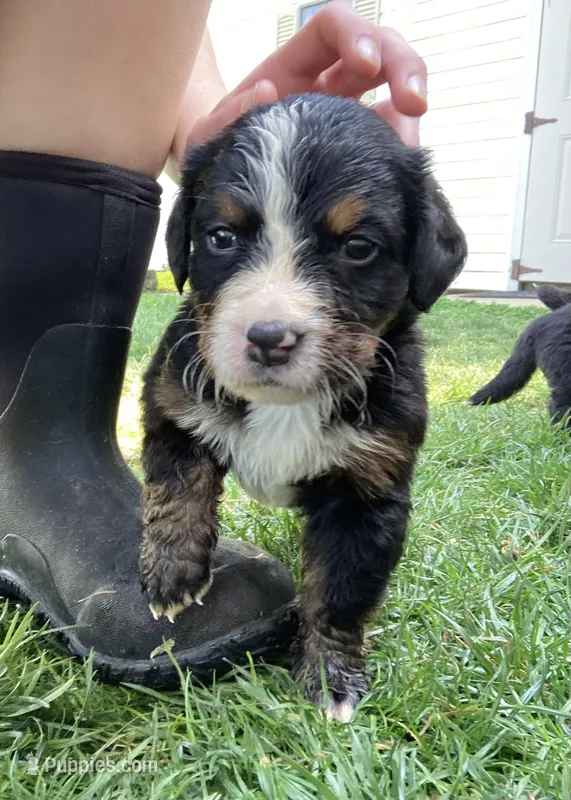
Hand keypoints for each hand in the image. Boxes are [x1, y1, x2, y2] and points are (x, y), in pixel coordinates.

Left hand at [189, 1, 425, 148]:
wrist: (223, 185)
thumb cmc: (218, 151)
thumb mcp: (209, 135)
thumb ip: (227, 116)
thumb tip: (267, 92)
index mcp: (293, 68)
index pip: (331, 27)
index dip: (355, 35)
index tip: (365, 65)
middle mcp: (326, 82)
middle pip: (379, 49)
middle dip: (401, 66)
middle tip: (413, 102)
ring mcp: (348, 113)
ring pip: (393, 89)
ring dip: (411, 107)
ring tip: (410, 145)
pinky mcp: (358, 144)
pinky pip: (389, 134)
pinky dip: (401, 144)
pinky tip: (401, 165)